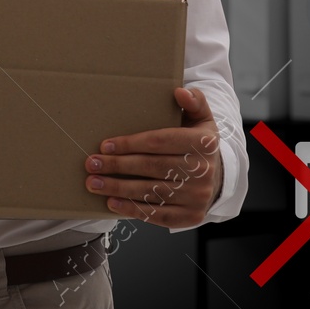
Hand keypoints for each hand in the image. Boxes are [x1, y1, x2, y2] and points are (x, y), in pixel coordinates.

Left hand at [84, 87, 222, 227]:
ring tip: (93, 182)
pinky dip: (132, 209)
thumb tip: (180, 91)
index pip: (159, 142)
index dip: (130, 144)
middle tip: (92, 163)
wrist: (218, 178)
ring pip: (151, 191)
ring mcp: (198, 196)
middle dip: (117, 165)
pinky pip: (157, 214)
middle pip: (151, 167)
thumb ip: (193, 102)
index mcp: (203, 143)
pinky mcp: (190, 216)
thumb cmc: (198, 145)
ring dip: (118, 188)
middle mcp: (203, 171)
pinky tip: (112, 202)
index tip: (105, 145)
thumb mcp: (201, 119)